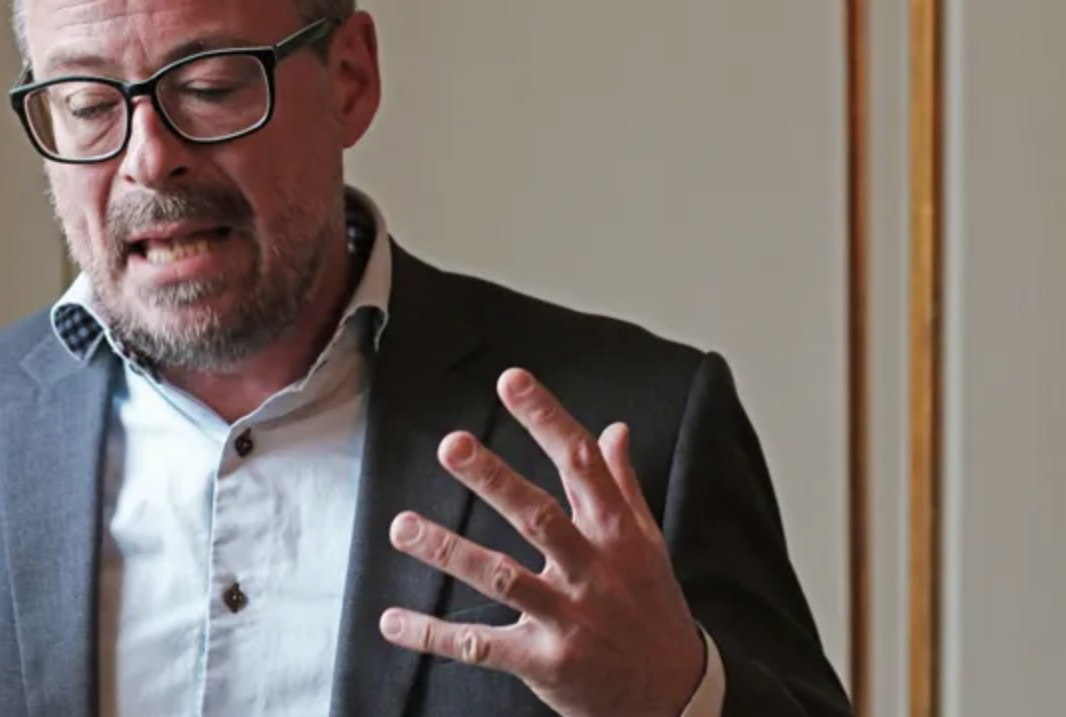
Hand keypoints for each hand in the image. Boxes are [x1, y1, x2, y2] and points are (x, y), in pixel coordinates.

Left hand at [380, 368, 704, 716]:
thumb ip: (622, 485)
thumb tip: (614, 428)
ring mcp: (568, 617)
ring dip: (448, 551)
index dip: (547, 419)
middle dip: (494, 479)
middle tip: (451, 444)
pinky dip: (434, 635)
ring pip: (502, 578)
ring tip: (401, 526)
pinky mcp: (545, 662)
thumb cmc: (651, 607)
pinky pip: (482, 645)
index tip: (511, 381)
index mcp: (616, 533)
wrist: (673, 696)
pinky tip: (393, 622)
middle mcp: (593, 570)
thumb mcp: (648, 543)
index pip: (581, 463)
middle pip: (539, 516)